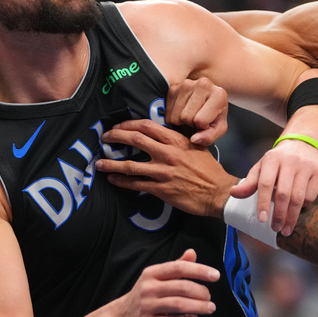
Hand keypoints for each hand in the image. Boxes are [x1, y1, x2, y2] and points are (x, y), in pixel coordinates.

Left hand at [96, 119, 237, 216]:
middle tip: (104, 138)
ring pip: (131, 164)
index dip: (128, 124)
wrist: (218, 192)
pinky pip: (136, 184)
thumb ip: (177, 140)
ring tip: (99, 163)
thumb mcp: (196, 147)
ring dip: (112, 163)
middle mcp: (168, 153)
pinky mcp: (161, 189)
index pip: (147, 126)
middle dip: (115, 137)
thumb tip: (159, 136)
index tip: (118, 126)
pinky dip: (122, 181)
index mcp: (176, 140)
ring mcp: (163, 172)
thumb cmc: (209, 170)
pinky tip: (113, 179)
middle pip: (135, 140)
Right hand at [108, 249, 219, 316]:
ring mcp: (147, 306)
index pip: (179, 268)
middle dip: (200, 292)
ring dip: (198, 307)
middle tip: (210, 297)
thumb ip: (177, 266)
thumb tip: (192, 252)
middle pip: (181, 287)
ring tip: (210, 308)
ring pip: (178, 305)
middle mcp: (148, 288)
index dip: (199, 270)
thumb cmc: (145, 296)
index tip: (215, 275)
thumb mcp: (157, 278)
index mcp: (152, 273)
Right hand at [166, 78, 227, 145]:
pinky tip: (183, 111)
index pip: (200, 120)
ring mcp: (186, 84)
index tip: (206, 123)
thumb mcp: (218, 128)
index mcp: (218, 95)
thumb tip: (194, 139)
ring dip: (181, 121)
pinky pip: (167, 111)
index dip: (201, 127)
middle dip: (190, 124)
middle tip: (197, 120)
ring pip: (175, 115)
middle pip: (185, 117)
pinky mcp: (174, 87)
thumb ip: (209, 137)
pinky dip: (173, 115)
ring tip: (191, 116)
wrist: (208, 100)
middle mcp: (203, 85)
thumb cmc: (215, 114)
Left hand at [231, 138, 317, 235]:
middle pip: (284, 193)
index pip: (266, 183)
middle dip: (279, 214)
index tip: (262, 219)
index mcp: (272, 159)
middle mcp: (290, 161)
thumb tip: (233, 193)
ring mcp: (306, 166)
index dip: (263, 203)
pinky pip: (311, 195)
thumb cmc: (278, 160)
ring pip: (299, 197)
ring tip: (286, 228)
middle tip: (275, 228)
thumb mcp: (262, 167)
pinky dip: (303, 207)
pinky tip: (297, 211)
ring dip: (292, 216)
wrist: (302, 143)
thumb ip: (249, 182)